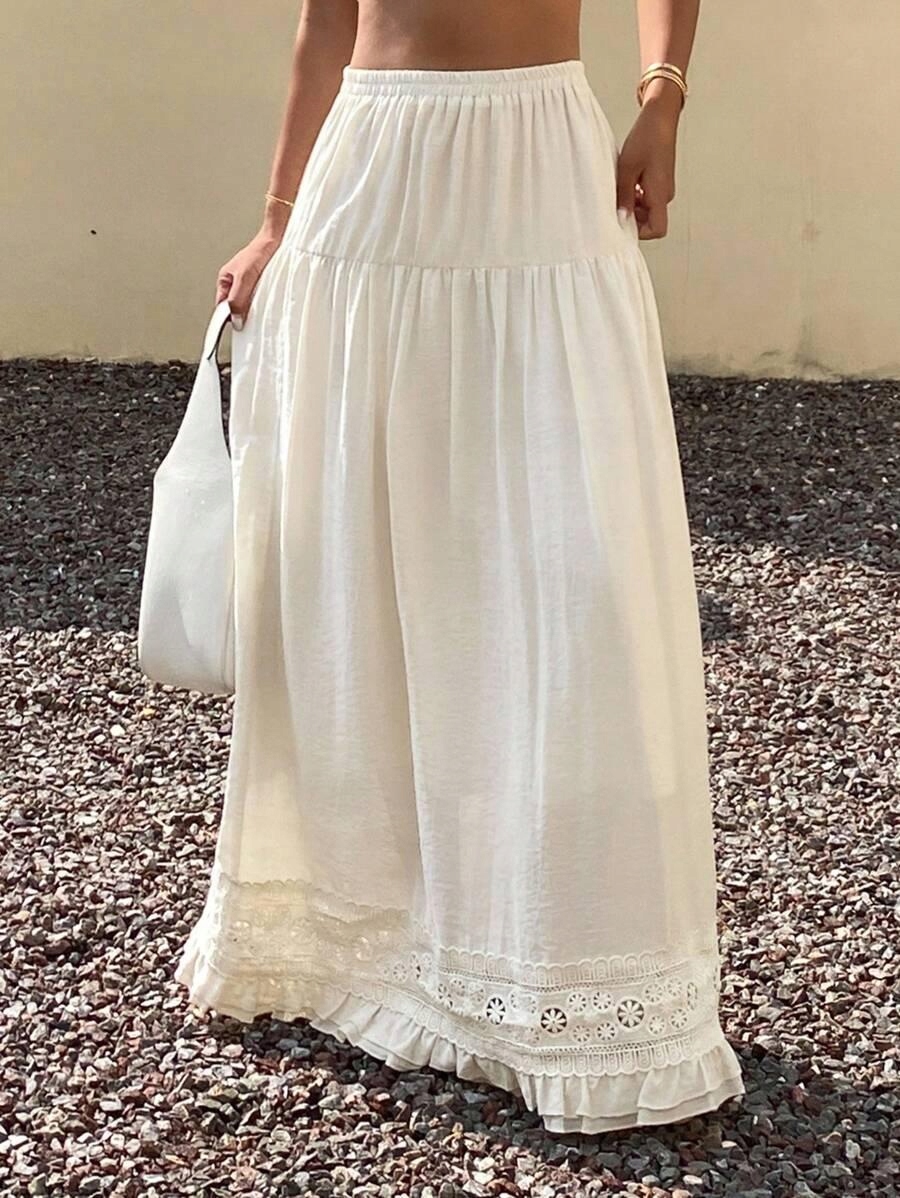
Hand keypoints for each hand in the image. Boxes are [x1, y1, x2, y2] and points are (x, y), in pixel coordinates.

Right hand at [215, 231, 282, 328]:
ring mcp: (248, 284)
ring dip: (254, 307)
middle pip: (235, 307)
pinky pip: (259, 299)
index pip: (222, 306)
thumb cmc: (258, 252)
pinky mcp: (261, 285)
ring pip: (248, 304)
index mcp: (225, 279)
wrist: (277, 240)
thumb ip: (237, 299)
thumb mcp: (244, 278)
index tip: (238, 325)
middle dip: (242, 312)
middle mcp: (235, 283)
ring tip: (260, 301)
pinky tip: (268, 299)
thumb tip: (235, 319)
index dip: (228, 317)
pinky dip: (263, 302)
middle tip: (251, 314)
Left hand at [615, 86, 680, 239]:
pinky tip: (626, 181)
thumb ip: (623, 197)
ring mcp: (663, 188)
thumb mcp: (627, 169)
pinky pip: (647, 197)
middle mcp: (665, 195)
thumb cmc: (646, 138)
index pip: (657, 230)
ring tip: (621, 186)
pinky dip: (635, 195)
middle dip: (631, 216)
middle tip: (616, 200)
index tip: (623, 220)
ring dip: (632, 204)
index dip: (640, 231)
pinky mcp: (660, 181)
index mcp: (659, 195)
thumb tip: (620, 219)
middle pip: (649, 221)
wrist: (660, 117)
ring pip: (646, 209)